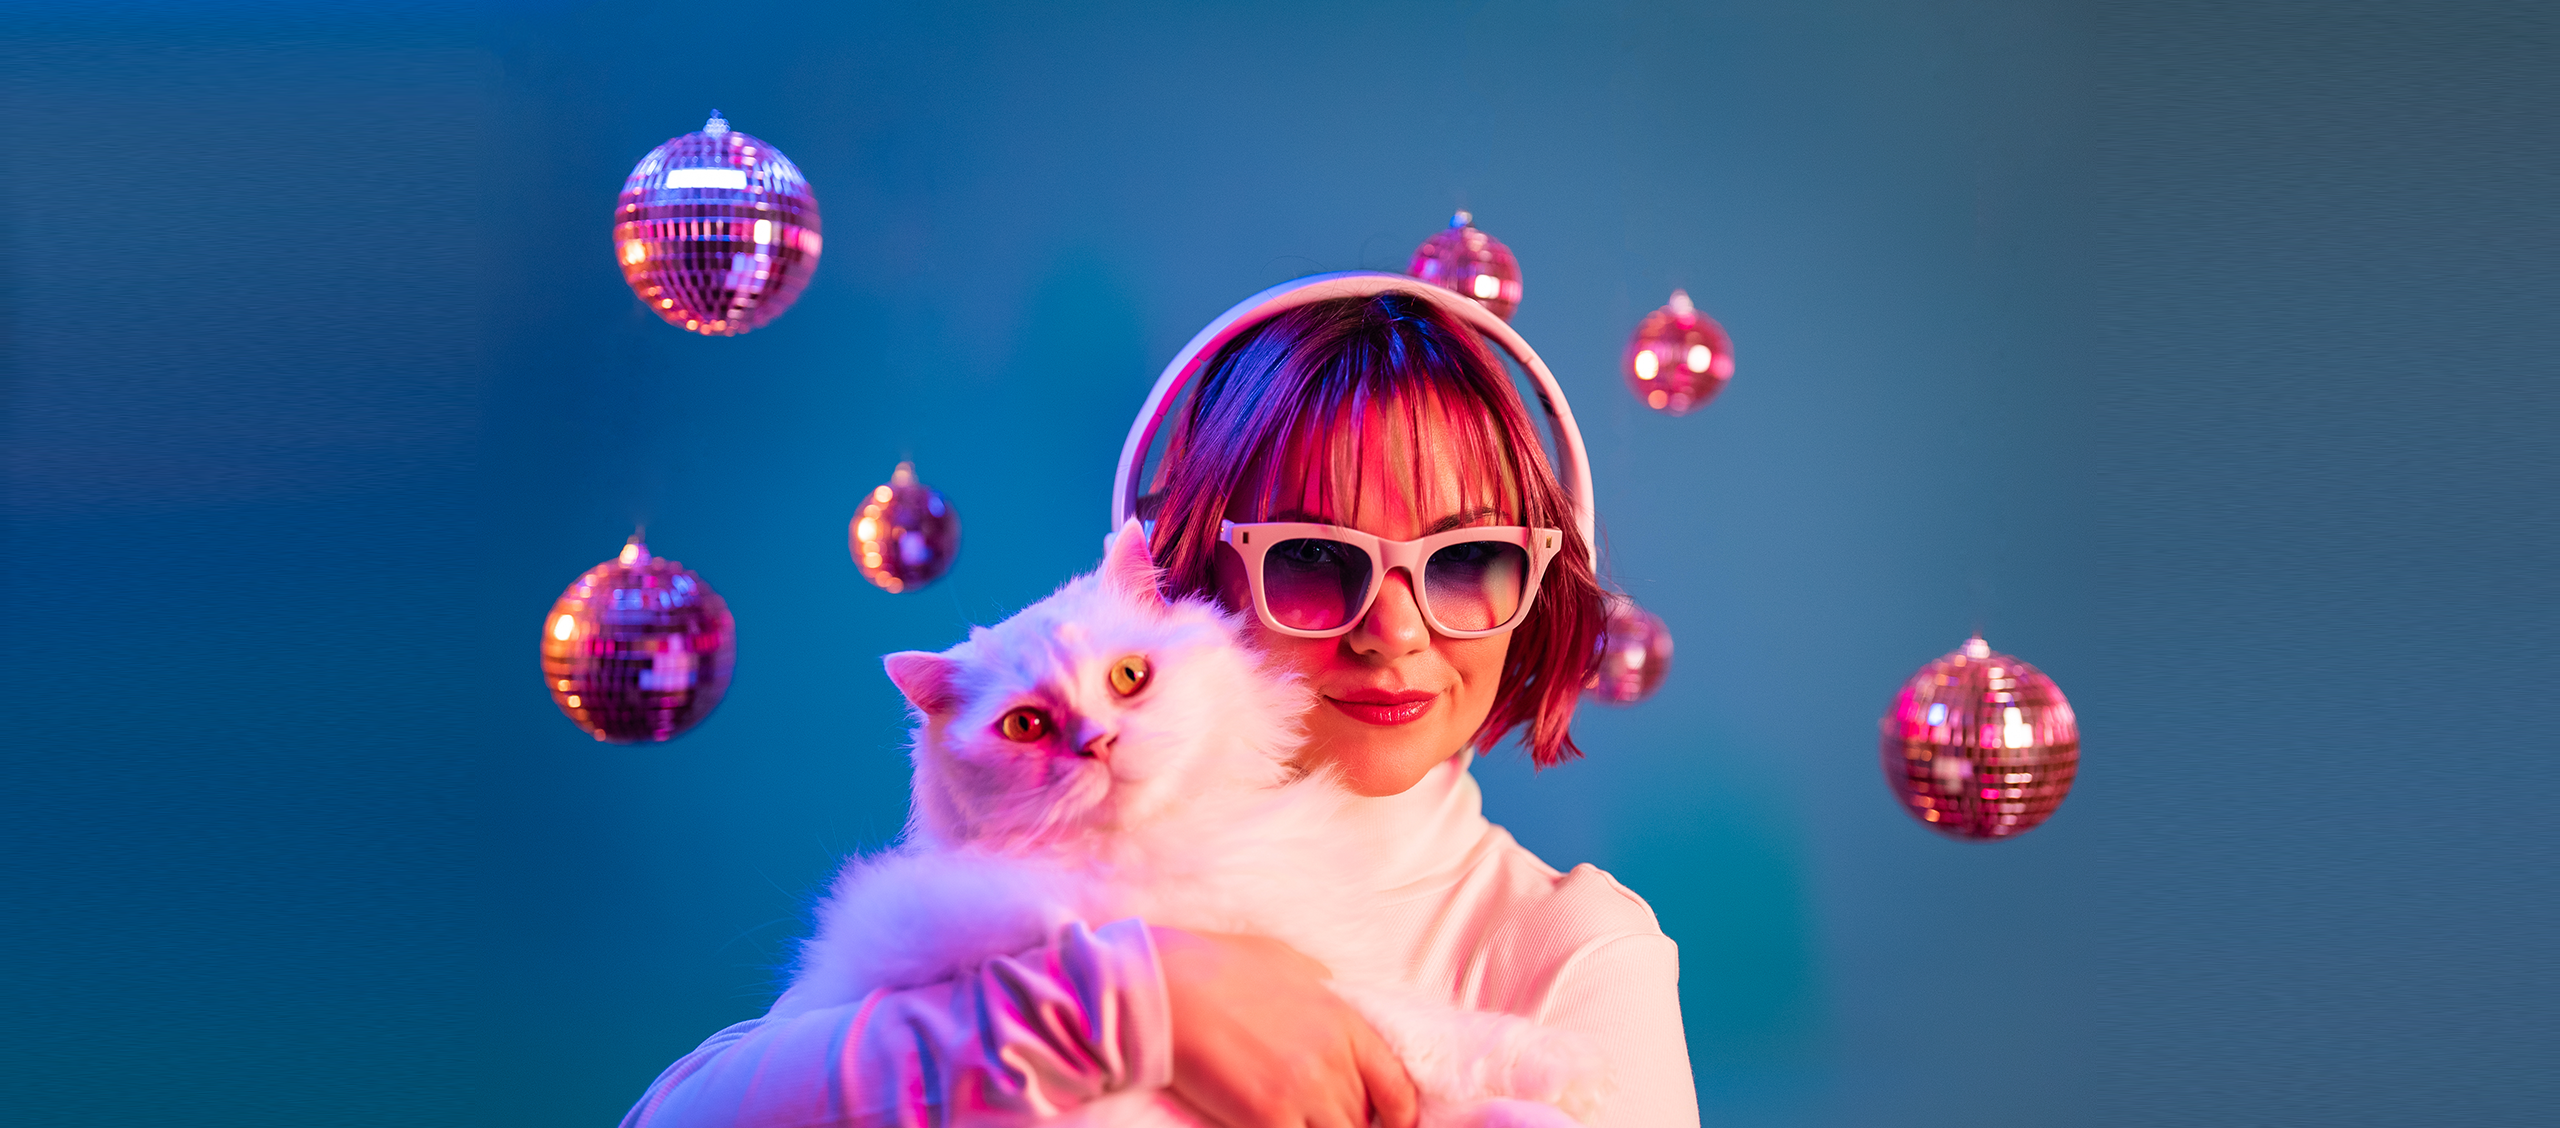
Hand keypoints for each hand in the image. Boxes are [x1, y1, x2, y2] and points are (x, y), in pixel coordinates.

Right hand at [1150, 927, 1418, 1127]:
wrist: (1165, 987)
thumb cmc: (1216, 967)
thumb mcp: (1285, 961)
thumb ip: (1318, 984)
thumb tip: (1329, 991)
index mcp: (1343, 1022)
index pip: (1398, 1087)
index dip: (1401, 1117)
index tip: (1392, 1126)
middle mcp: (1332, 1061)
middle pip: (1364, 1119)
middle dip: (1349, 1124)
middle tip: (1320, 1115)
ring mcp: (1303, 1092)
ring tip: (1294, 1120)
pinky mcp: (1267, 1117)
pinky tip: (1270, 1126)